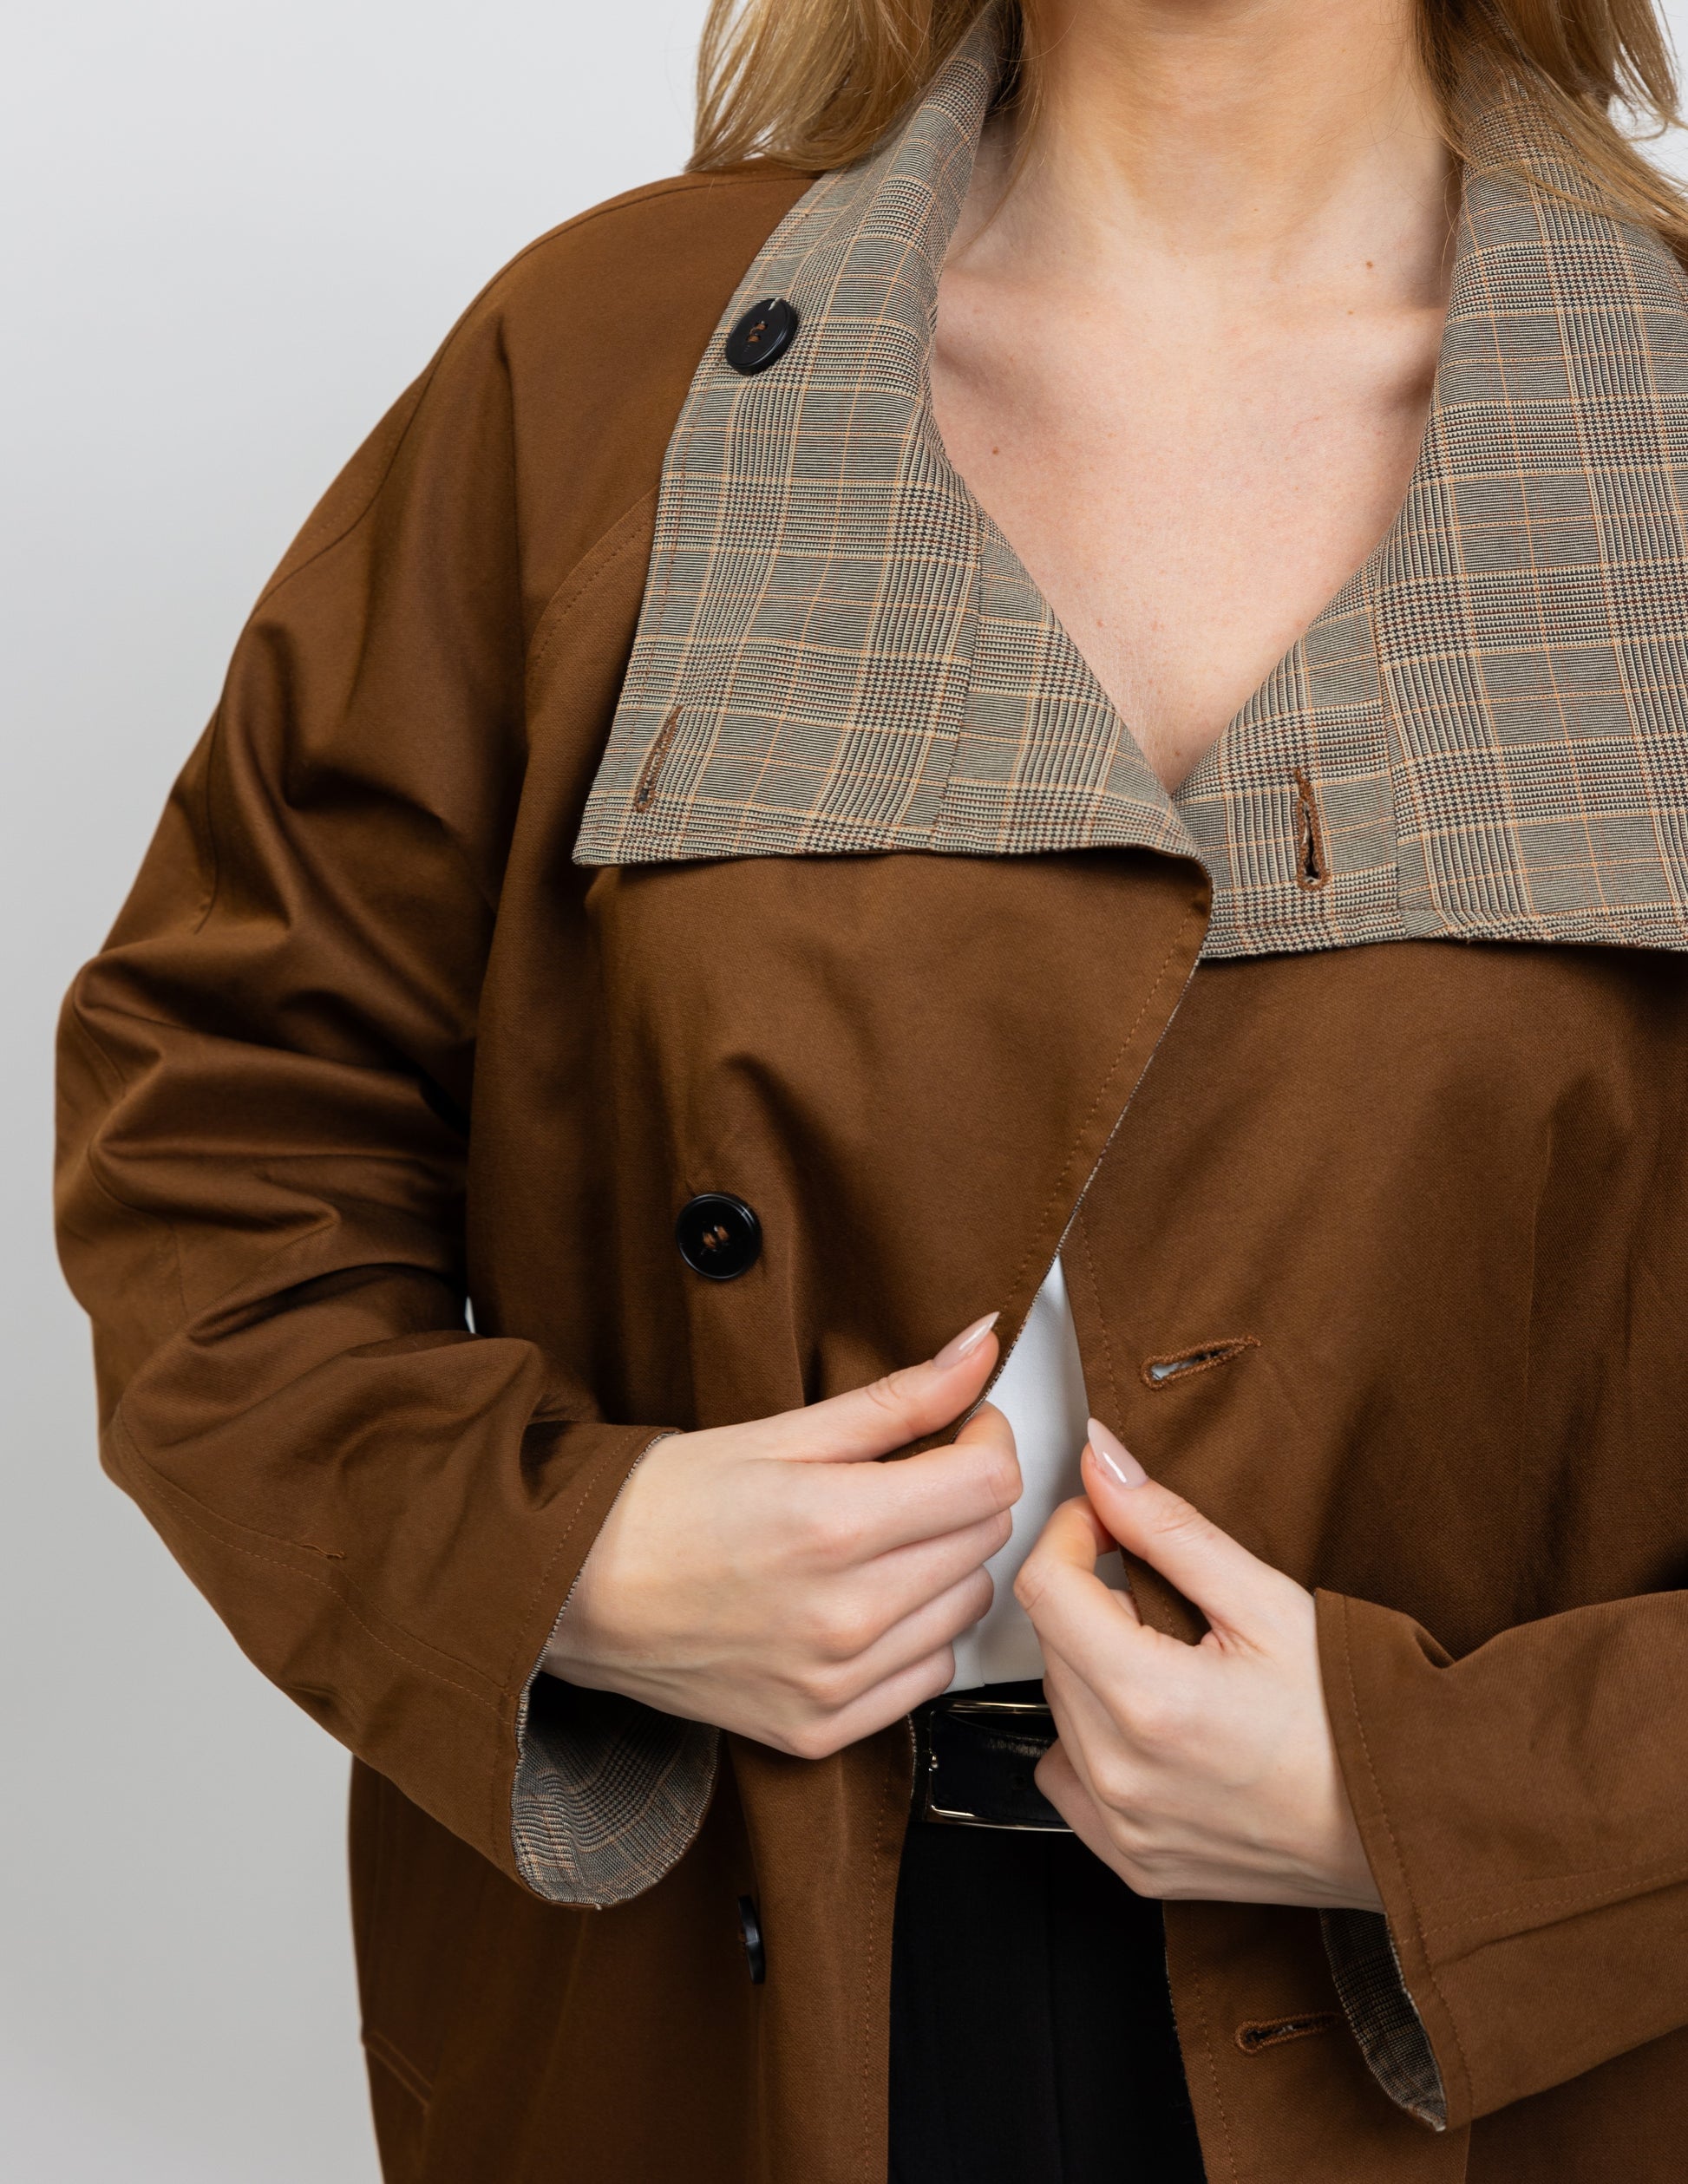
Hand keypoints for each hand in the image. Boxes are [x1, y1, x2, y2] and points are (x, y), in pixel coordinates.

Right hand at [546, 1316, 1019, 1759]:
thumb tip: (982, 1347)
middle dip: (962, 1494)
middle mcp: (845, 1617)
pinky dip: (915, 1634)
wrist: (575, 1593)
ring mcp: (835, 1683)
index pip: (990, 1482)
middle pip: (984, 1542)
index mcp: (835, 1525)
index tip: (965, 1426)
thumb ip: (898, 1397)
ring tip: (880, 1540)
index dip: (989, 1439)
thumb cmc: (662, 1504)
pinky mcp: (821, 1732)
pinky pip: (928, 1675)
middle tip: (910, 1475)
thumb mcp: (781, 1431)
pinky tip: (865, 1603)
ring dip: (943, 1564)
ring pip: (966, 1609)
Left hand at [1013, 1419, 1381, 1910]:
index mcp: (1152, 1701)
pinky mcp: (1136, 1863)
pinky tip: (1154, 1727)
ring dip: (1093, 1667)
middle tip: (1162, 1592)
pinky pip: (1068, 1778)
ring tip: (1175, 1663)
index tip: (1107, 1522)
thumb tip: (1101, 1461)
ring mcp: (1125, 1828)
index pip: (1046, 1588)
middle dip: (1092, 1598)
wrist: (1413, 1823)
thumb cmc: (1357, 1716)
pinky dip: (1093, 1741)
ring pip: (1059, 1709)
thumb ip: (1169, 1527)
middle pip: (1051, 1645)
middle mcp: (1122, 1775)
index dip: (1071, 1534)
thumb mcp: (1267, 1600)